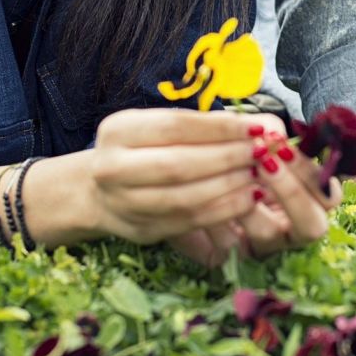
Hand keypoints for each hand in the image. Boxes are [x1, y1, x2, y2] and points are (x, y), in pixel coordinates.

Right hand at [88, 108, 271, 244]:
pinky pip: (188, 221)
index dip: (219, 127)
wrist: (97, 190)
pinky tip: (247, 198)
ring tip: (256, 174)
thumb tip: (253, 126)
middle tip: (259, 152)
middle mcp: (112, 167)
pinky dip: (222, 210)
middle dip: (226, 157)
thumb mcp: (156, 126)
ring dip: (228, 186)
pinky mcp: (141, 230)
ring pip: (184, 197)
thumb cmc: (140, 148)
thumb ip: (200, 126)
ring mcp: (124, 203)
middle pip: (178, 164)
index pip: (176, 125)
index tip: (253, 127)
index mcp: (118, 131)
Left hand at [167, 125, 341, 264]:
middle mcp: (287, 230)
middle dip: (291, 192)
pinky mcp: (223, 258)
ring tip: (230, 176)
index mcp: (303, 200)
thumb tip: (272, 135)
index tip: (283, 149)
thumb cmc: (227, 150)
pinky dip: (215, 212)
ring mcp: (257, 247)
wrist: (180, 172)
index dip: (311, 175)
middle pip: (313, 227)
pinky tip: (202, 191)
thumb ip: (269, 133)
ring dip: (251, 201)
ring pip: (269, 234)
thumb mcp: (252, 137)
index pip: (328, 196)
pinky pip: (226, 244)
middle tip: (264, 162)